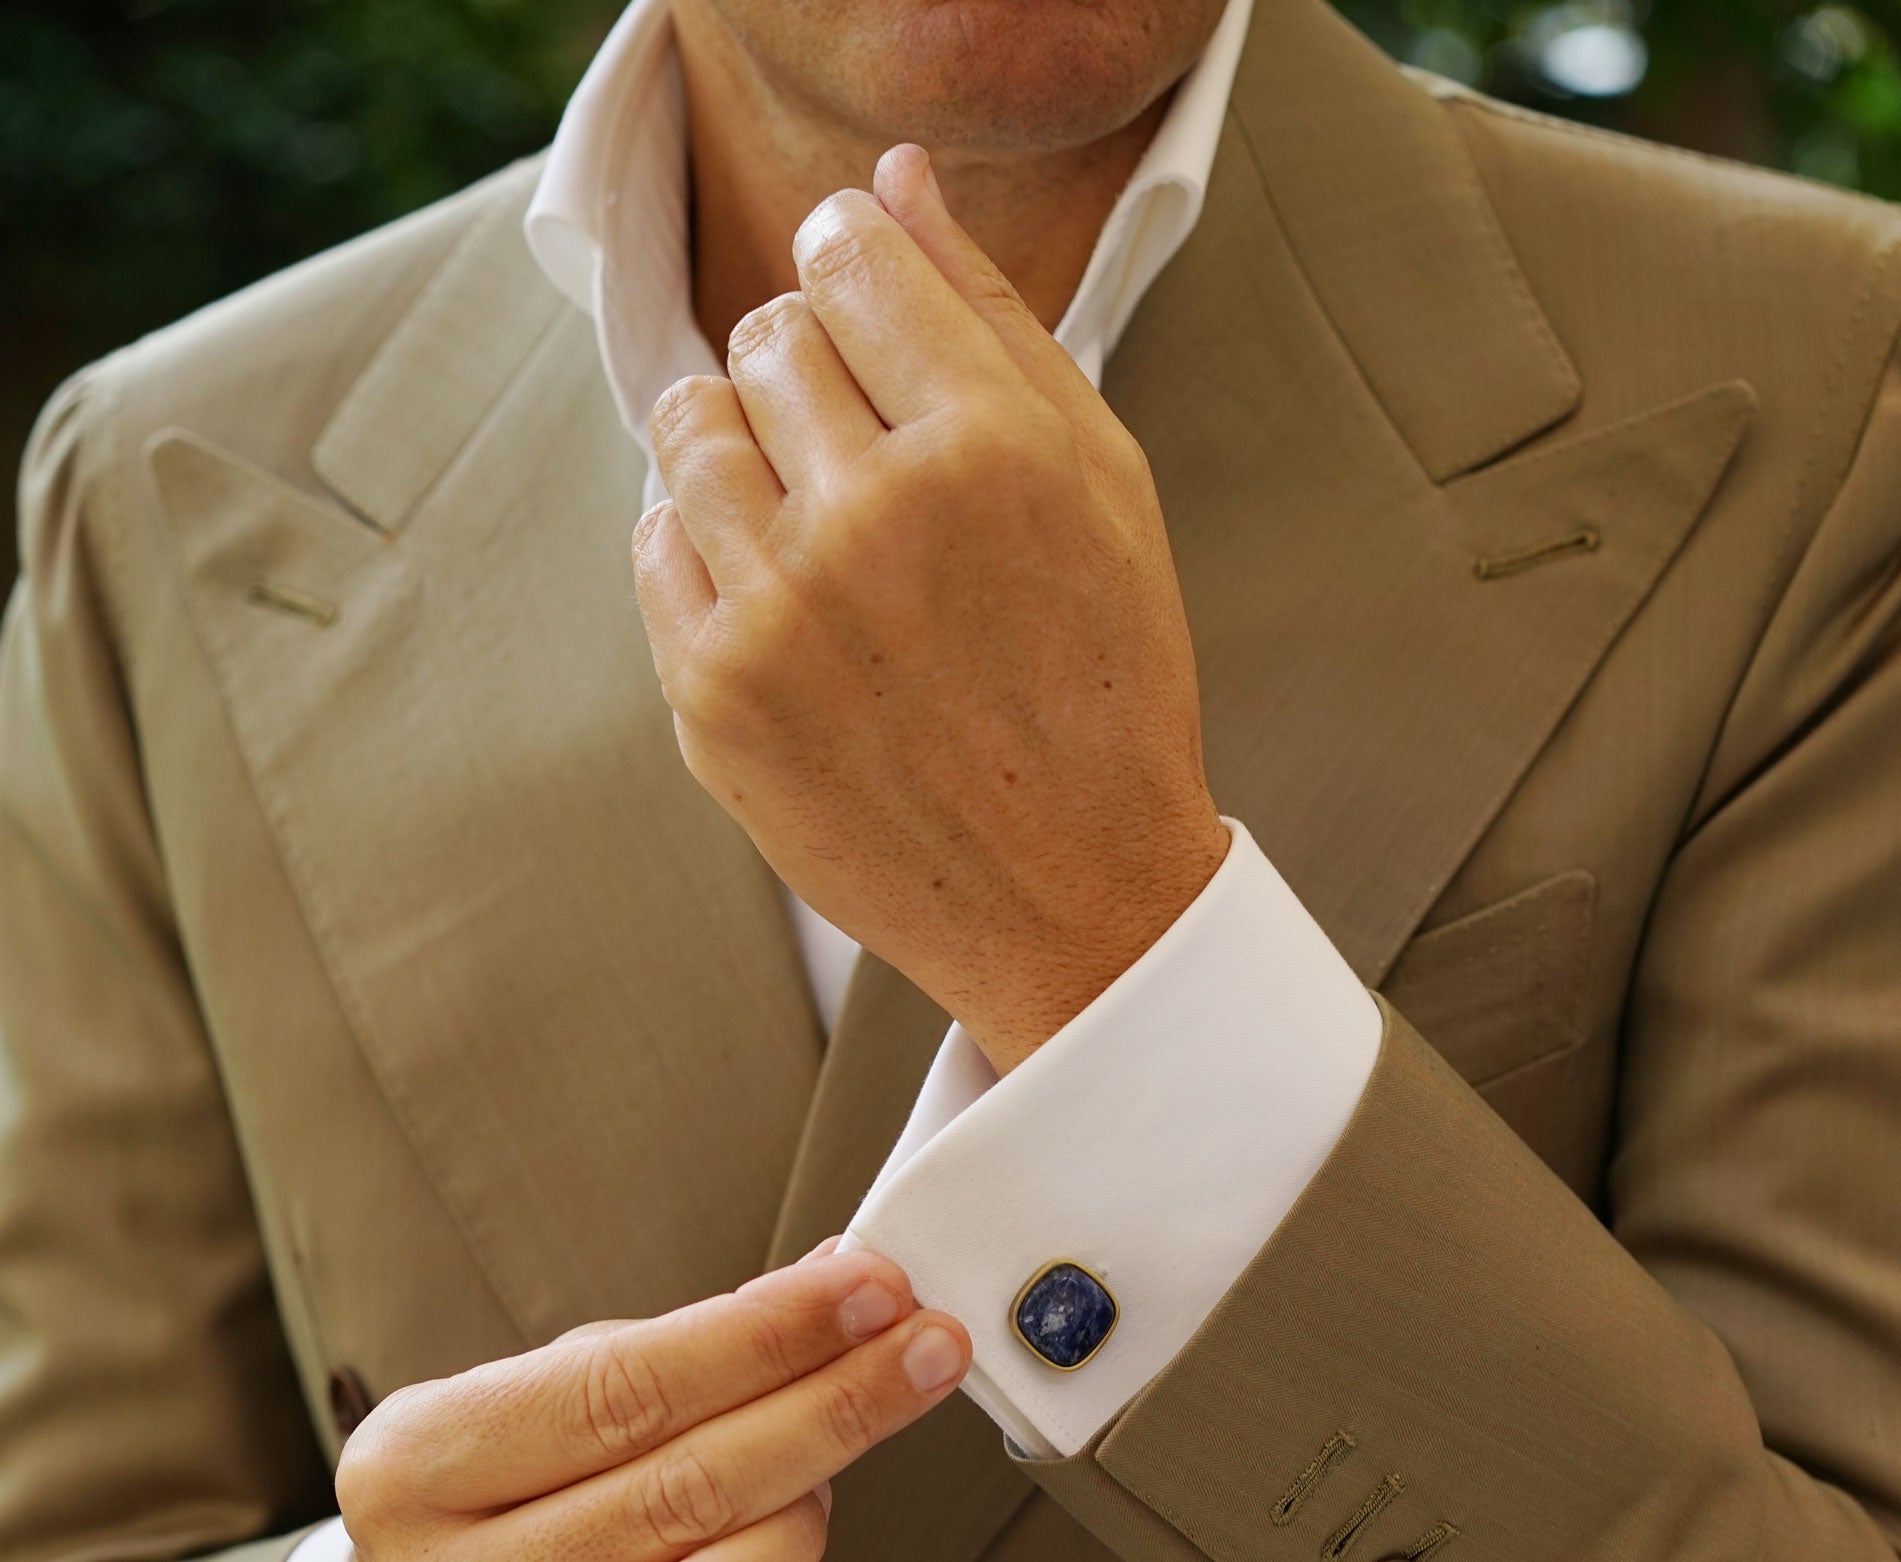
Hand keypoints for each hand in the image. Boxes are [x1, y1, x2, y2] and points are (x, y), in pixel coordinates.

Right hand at [335, 1248, 968, 1561]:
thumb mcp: (553, 1398)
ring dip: (799, 1534)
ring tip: (823, 1490)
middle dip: (829, 1413)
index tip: (874, 1292)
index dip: (764, 1338)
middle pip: (678, 1496)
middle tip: (928, 1354)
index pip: (620, 1390)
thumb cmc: (522, 1499)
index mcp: (408, 1467)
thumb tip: (844, 1291)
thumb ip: (682, 1350)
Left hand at [633, 143, 1228, 1075]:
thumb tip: (891, 182)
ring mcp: (779, 611)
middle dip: (811, 370)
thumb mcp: (1102, 482)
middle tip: (870, 457)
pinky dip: (707, 547)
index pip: (846, 255)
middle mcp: (872, 517)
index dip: (855, 271)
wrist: (1075, 899)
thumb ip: (993, 316)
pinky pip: (656, 542)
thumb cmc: (1103, 681)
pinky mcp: (713, 695)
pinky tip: (789, 597)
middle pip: (766, 334)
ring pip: (692, 425)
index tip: (873, 321)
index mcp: (985, 446)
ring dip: (747, 447)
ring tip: (821, 520)